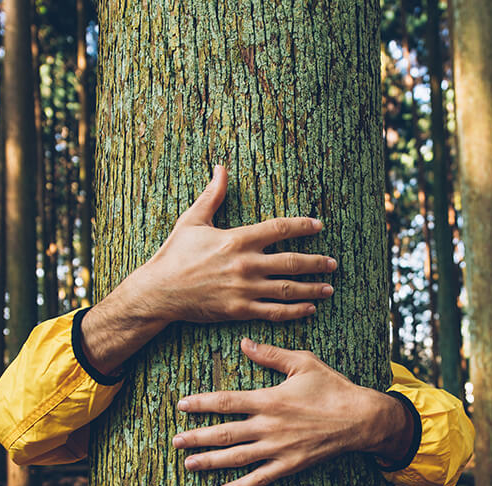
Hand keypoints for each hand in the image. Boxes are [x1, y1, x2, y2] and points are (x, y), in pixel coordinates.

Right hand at [133, 164, 335, 323]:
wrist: (159, 291)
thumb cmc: (174, 255)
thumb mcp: (192, 221)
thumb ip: (212, 195)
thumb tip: (221, 168)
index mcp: (237, 239)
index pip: (279, 229)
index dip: (302, 226)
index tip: (318, 225)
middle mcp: (246, 264)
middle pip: (291, 261)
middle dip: (316, 262)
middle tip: (332, 263)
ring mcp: (245, 289)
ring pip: (287, 289)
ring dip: (312, 288)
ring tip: (329, 288)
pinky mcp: (240, 310)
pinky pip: (273, 311)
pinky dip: (294, 311)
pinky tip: (309, 309)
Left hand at [173, 339, 414, 485]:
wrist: (360, 418)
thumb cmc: (332, 387)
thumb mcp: (303, 362)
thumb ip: (271, 354)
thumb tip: (244, 343)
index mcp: (269, 399)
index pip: (226, 401)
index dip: (201, 403)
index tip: (181, 406)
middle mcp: (269, 426)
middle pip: (224, 433)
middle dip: (197, 437)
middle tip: (175, 441)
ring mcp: (278, 449)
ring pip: (236, 458)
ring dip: (210, 462)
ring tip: (188, 464)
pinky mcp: (289, 465)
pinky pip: (260, 479)